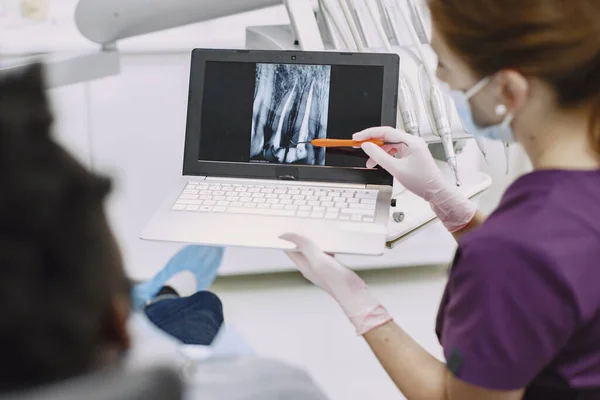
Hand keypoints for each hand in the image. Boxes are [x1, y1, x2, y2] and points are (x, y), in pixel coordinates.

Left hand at [280, 234, 391, 335]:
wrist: (354, 294)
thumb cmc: (336, 281)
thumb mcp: (317, 260)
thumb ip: (304, 246)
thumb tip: (287, 236)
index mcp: (304, 266)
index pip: (290, 249)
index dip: (288, 238)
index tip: (288, 226)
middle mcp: (311, 267)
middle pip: (301, 249)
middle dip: (301, 236)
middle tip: (303, 225)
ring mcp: (322, 268)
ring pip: (313, 250)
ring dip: (315, 240)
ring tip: (317, 231)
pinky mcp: (332, 267)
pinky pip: (325, 253)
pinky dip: (327, 246)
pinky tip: (332, 243)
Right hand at [354, 127, 476, 232]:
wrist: (435, 192)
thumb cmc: (422, 181)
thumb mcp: (396, 169)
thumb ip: (379, 156)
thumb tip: (367, 146)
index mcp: (411, 141)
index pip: (386, 132)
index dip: (369, 134)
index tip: (357, 137)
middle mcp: (412, 142)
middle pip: (387, 137)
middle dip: (372, 143)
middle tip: (359, 146)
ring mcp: (412, 148)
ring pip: (390, 145)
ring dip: (378, 152)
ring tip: (370, 162)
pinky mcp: (411, 155)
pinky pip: (395, 151)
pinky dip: (386, 156)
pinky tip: (380, 163)